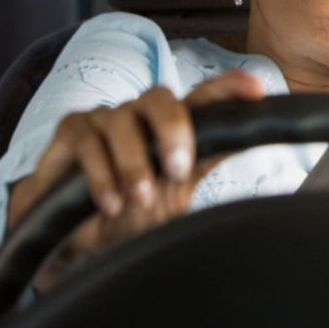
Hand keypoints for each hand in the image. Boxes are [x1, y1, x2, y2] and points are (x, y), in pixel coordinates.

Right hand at [6, 69, 265, 289]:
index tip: (257, 90)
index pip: (203, 98)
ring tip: (138, 199)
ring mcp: (104, 118)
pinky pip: (87, 141)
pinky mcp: (70, 129)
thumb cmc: (128, 213)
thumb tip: (234, 149)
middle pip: (160, 97)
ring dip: (132, 162)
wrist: (74, 239)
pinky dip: (101, 175)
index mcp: (170, 127)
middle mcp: (139, 116)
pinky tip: (109, 204)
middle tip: (178, 170)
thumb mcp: (170, 199)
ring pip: (122, 120)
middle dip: (173, 129)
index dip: (230, 88)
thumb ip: (196, 168)